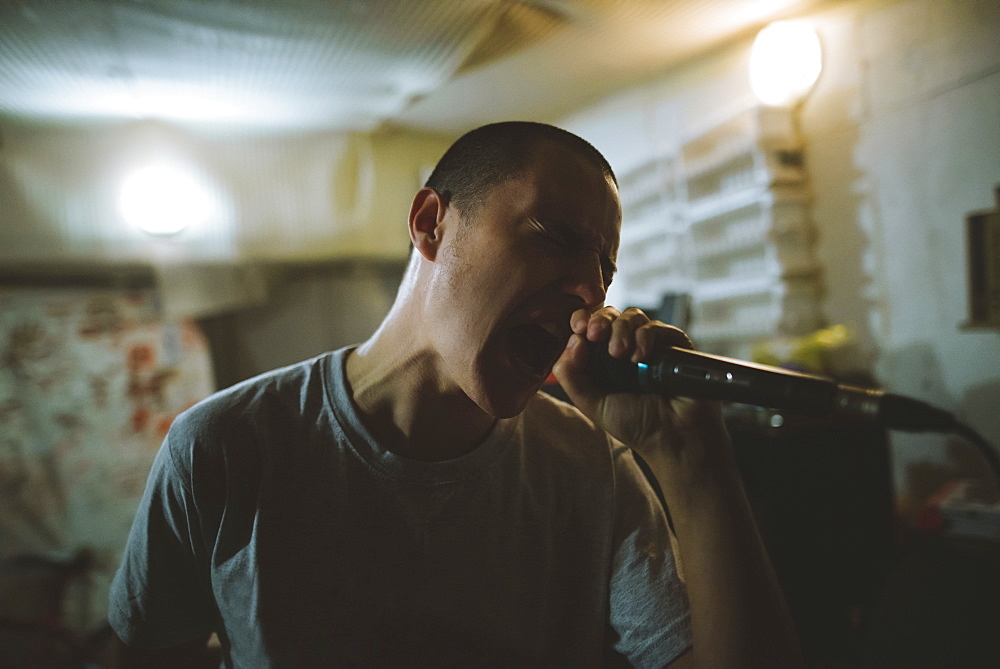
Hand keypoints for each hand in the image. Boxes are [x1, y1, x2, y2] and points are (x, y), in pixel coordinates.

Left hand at [553, 306, 728, 466]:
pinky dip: (644, 336)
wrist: (674, 436)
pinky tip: (640, 356)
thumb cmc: (635, 424)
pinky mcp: (672, 343)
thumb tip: (572, 339)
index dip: (581, 321)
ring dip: (621, 330)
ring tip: (619, 355)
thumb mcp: (592, 403)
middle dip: (599, 320)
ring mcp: (649, 344)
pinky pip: (655, 327)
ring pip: (631, 316)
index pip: (587, 328)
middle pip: (609, 316)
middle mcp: (624, 348)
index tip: (578, 329)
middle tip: (595, 334)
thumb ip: (571, 375)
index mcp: (601, 360)